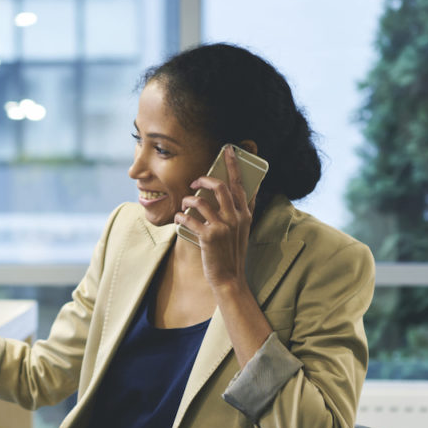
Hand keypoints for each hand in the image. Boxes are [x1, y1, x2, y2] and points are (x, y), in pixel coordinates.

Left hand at [175, 146, 253, 288]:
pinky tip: (178, 219)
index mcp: (245, 214)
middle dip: (203, 180)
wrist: (229, 277)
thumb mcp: (244, 230)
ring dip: (188, 200)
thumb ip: (244, 210)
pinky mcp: (209, 237)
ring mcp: (223, 227)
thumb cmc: (232, 252)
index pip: (240, 184)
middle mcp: (236, 218)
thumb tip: (249, 191)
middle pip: (220, 187)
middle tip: (195, 182)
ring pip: (201, 202)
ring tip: (184, 203)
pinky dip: (180, 217)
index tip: (228, 150)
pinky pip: (189, 219)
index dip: (233, 165)